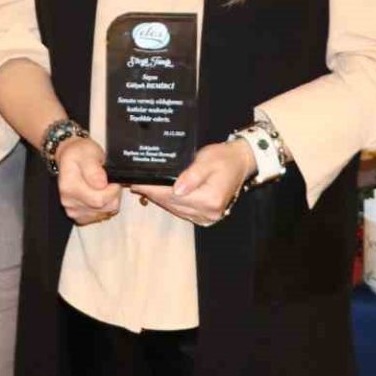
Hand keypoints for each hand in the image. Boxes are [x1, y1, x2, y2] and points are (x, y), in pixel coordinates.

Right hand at [55, 136, 121, 225]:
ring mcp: (73, 210)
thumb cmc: (80, 154)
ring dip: (109, 201)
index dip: (112, 190)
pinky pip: (99, 216)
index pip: (99, 199)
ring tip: (104, 186)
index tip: (112, 179)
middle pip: (103, 208)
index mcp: (69, 186)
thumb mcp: (88, 153)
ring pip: (104, 213)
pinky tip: (99, 194)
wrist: (70, 158)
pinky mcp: (78, 216)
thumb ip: (94, 168)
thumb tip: (101, 184)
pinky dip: (104, 207)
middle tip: (110, 181)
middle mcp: (69, 201)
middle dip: (113, 195)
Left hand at [131, 140, 255, 226]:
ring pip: (176, 209)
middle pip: (173, 204)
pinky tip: (160, 195)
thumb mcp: (207, 160)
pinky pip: (183, 212)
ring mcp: (208, 217)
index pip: (173, 196)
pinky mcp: (206, 216)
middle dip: (153, 194)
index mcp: (209, 199)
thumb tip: (176, 189)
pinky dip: (171, 203)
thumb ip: (192, 175)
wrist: (240, 163)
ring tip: (143, 188)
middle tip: (135, 184)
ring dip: (160, 199)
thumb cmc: (223, 158)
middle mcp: (208, 213)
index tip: (137, 183)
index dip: (153, 189)